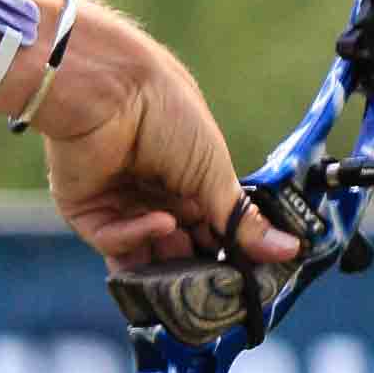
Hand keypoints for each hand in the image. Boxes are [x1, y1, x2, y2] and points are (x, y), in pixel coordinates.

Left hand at [36, 1, 295, 277]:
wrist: (111, 89)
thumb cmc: (167, 112)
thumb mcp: (214, 169)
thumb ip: (241, 219)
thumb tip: (288, 250)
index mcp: (186, 177)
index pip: (207, 230)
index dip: (223, 254)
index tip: (243, 279)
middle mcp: (152, 192)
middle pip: (173, 248)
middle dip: (191, 267)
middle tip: (213, 283)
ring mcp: (117, 203)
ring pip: (140, 254)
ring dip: (162, 262)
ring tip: (184, 265)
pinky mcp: (85, 211)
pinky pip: (113, 240)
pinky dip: (137, 236)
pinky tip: (160, 222)